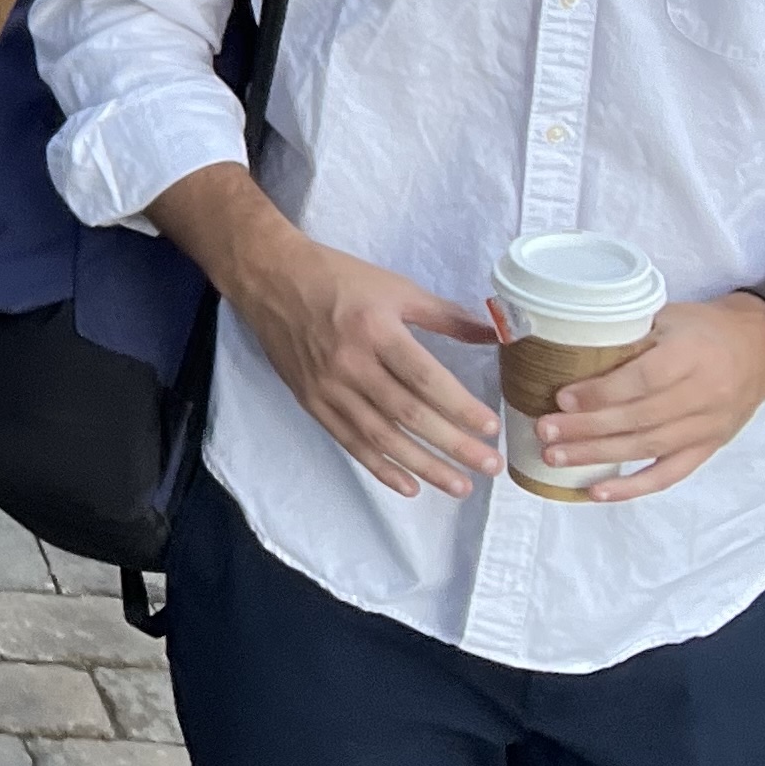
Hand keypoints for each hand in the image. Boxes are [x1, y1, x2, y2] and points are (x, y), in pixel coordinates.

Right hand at [233, 230, 500, 498]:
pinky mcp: (311, 402)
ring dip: (423, 466)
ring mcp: (328, 388)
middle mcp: (350, 364)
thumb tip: (494, 334)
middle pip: (408, 414)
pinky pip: (350, 442)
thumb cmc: (337, 279)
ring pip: (381, 436)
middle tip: (489, 465)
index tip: (491, 427)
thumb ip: (444, 315)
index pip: (424, 378)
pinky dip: (380, 467)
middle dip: (452, 445)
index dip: (459, 406)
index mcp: (375, 330)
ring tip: (459, 486)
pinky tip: (409, 485)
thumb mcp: (394, 287)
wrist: (270, 280)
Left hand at [533, 294, 764, 500]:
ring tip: (556, 457)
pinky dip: (632, 486)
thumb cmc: (705, 328)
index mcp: (693, 354)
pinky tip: (597, 491)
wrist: (762, 348)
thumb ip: (629, 333)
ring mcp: (708, 426)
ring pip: (649, 447)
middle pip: (640, 418)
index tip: (562, 397)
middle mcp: (704, 394)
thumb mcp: (669, 315)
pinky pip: (670, 474)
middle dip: (587, 428)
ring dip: (599, 456)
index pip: (643, 380)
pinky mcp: (710, 447)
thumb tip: (566, 349)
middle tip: (545, 431)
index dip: (601, 392)